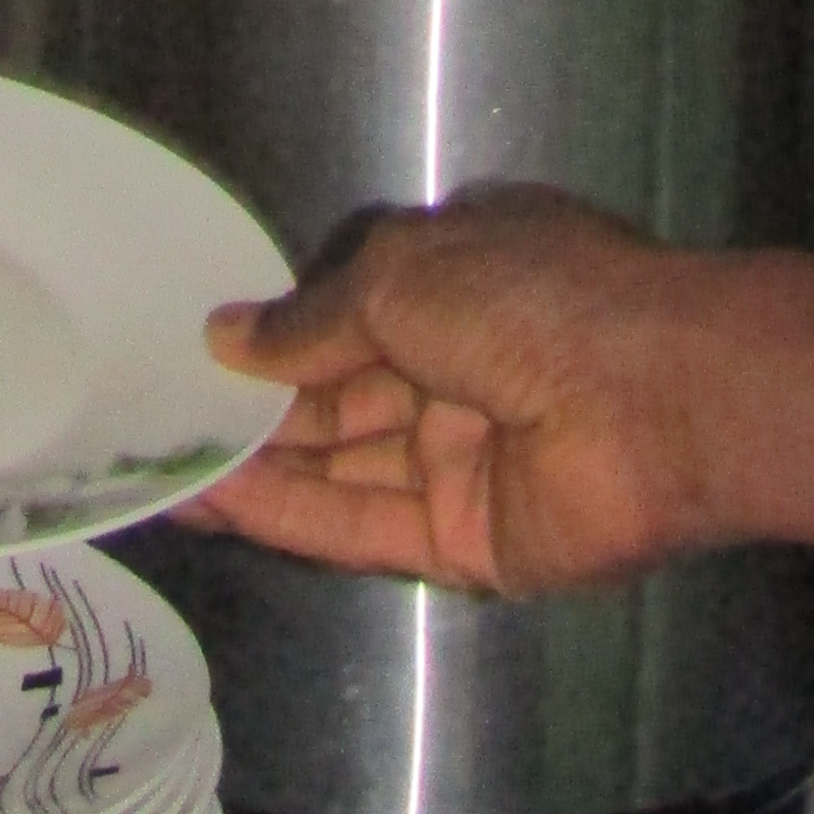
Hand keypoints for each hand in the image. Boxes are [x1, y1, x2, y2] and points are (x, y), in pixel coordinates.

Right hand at [193, 187, 722, 598]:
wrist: (656, 403)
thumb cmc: (535, 300)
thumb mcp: (402, 273)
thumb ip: (313, 320)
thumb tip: (231, 338)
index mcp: (463, 276)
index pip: (354, 305)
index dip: (281, 329)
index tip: (197, 349)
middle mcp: (461, 363)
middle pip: (342, 393)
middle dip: (255, 407)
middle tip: (156, 420)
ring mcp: (464, 456)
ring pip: (343, 465)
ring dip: (257, 468)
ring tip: (161, 472)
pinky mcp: (465, 540)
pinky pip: (365, 525)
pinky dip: (291, 515)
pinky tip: (216, 506)